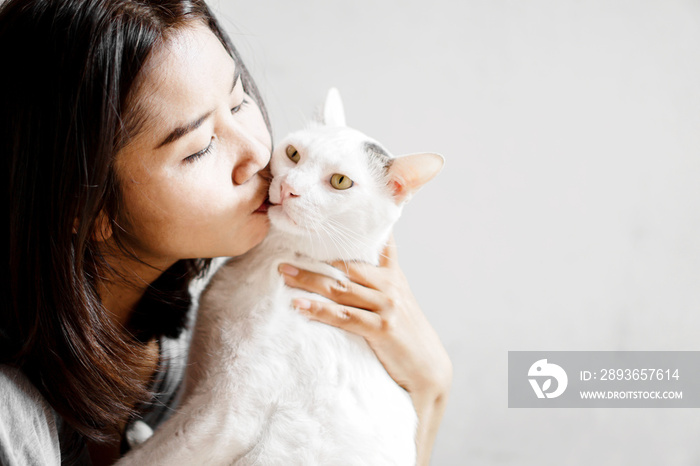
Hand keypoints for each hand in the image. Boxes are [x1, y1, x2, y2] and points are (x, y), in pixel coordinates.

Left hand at [278, 235, 451, 464]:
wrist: (429, 370)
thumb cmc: (408, 337)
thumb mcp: (399, 303)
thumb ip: (379, 286)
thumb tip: (350, 277)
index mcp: (393, 277)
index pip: (375, 246)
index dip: (352, 232)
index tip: (321, 225)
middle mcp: (390, 286)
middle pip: (345, 268)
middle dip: (314, 261)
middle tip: (284, 256)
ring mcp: (387, 306)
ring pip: (341, 289)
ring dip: (309, 281)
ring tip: (285, 275)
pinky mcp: (382, 328)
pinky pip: (344, 316)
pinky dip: (320, 310)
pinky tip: (301, 306)